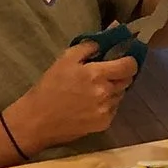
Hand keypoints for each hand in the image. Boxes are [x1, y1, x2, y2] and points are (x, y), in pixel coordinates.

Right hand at [9, 41, 140, 146]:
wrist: (37, 120)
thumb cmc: (50, 87)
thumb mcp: (65, 59)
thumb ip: (88, 47)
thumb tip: (104, 43)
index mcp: (98, 74)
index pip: (130, 66)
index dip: (129, 61)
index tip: (122, 60)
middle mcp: (106, 93)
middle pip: (128, 80)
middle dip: (120, 75)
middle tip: (106, 74)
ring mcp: (106, 110)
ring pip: (120, 95)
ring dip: (113, 90)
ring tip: (95, 90)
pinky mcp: (103, 124)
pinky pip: (113, 109)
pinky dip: (107, 105)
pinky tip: (91, 104)